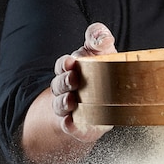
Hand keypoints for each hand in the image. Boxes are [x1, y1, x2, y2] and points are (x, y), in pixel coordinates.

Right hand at [50, 22, 115, 141]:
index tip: (71, 61)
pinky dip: (68, 124)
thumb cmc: (102, 74)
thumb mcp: (102, 53)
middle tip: (74, 79)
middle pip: (59, 84)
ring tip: (71, 100)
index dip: (64, 64)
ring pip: (59, 105)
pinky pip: (68, 126)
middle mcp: (66, 89)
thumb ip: (99, 39)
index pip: (62, 66)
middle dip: (64, 81)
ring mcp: (70, 108)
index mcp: (70, 70)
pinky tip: (70, 122)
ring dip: (63, 102)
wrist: (105, 106)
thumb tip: (101, 37)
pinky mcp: (76, 125)